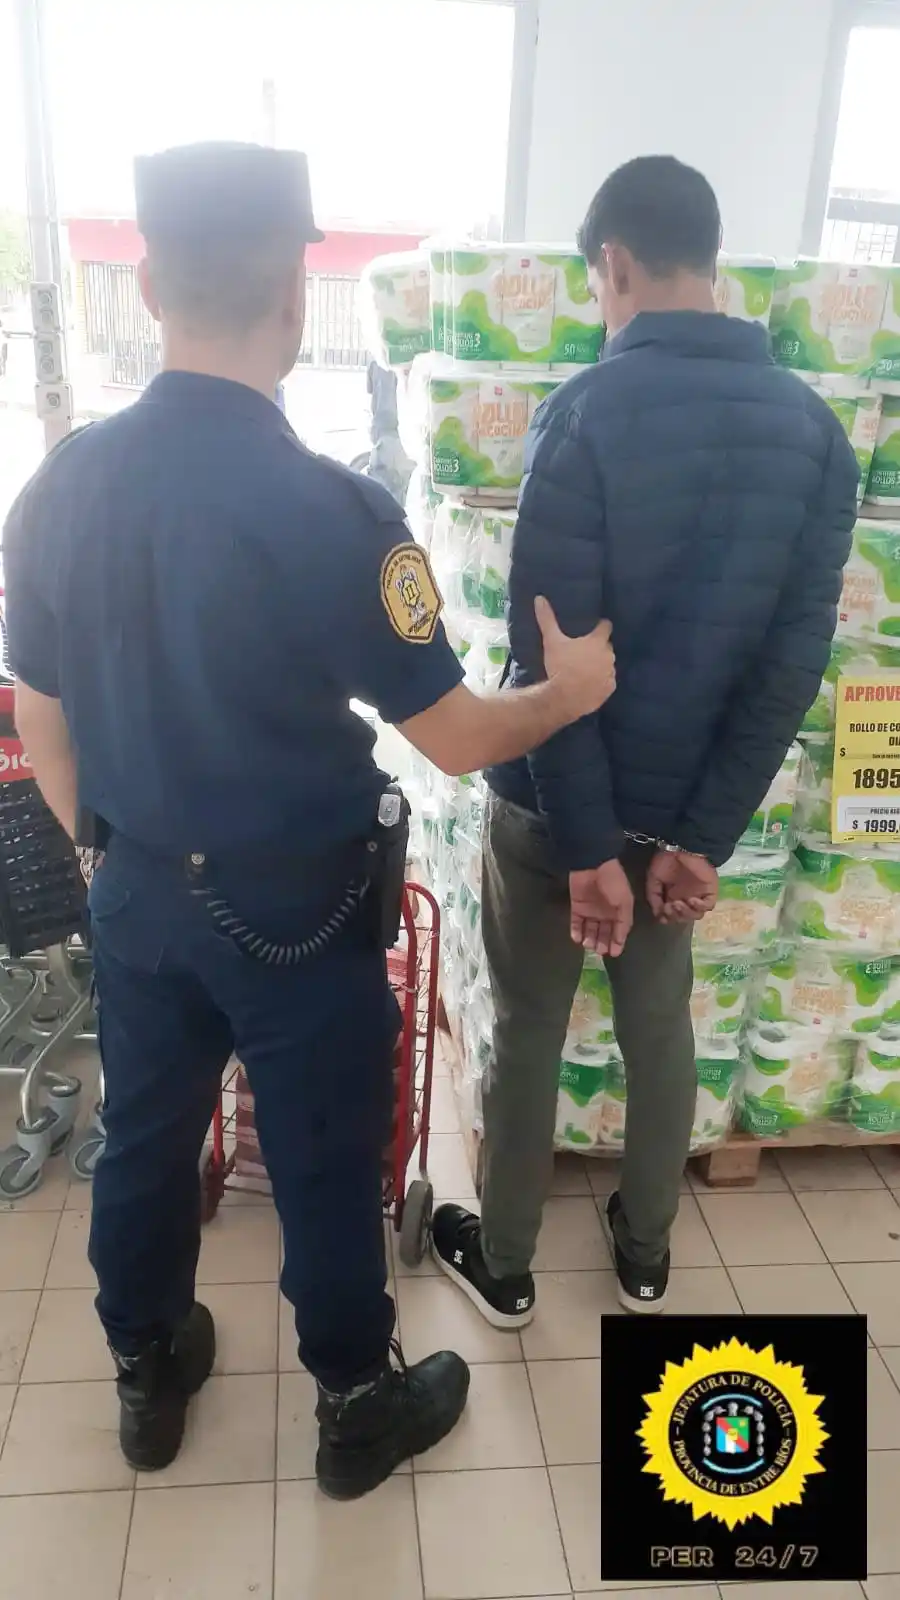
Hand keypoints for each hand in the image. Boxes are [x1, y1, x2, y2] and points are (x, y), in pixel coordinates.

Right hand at [535, 597, 615, 720]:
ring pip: (608, 664)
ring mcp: (611, 673)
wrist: (565, 697)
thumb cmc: (560, 666)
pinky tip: (590, 684)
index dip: (601, 625)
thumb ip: (547, 619)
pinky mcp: (610, 689)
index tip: (595, 627)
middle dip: (598, 647)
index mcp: (598, 641)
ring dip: (601, 665)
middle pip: (606, 646)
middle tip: (584, 651)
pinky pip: (608, 682)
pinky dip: (601, 682)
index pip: (606, 626)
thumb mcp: (552, 641)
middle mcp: (609, 655)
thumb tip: (539, 598)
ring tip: (586, 669)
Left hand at [569, 861, 633, 955]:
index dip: (616, 943)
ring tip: (588, 945)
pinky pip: (576, 922)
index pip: (618, 931)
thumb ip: (624, 923)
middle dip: (602, 943)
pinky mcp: (576, 907)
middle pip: (603, 932)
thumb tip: (620, 941)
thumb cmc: (613, 883)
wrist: (593, 864)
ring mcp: (590, 910)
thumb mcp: (625, 902)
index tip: (613, 953)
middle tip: (599, 951)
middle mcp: (605, 912)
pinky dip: (576, 931)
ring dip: (589, 939)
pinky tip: (577, 938)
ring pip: (590, 929)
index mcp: (619, 911)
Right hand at [646, 851, 717, 923]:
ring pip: (696, 915)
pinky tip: (691, 900)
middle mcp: (686, 898)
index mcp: (673, 896)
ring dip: (686, 913)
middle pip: (683, 917)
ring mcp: (699, 895)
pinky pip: (708, 906)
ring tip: (677, 903)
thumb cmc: (666, 860)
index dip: (667, 918)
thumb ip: (654, 896)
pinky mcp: (710, 891)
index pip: (672, 916)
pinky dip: (699, 906)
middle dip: (675, 915)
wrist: (681, 847)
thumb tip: (658, 914)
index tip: (662, 915)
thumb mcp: (653, 879)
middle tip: (668, 906)